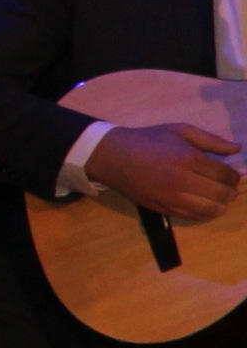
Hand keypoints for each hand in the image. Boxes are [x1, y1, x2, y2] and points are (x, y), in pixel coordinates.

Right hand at [87, 123, 241, 220]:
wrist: (113, 156)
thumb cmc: (148, 140)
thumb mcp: (178, 130)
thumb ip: (211, 140)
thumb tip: (238, 149)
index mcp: (188, 158)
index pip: (225, 175)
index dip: (234, 176)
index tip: (232, 173)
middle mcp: (183, 180)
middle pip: (222, 194)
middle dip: (231, 190)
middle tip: (228, 185)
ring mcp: (173, 197)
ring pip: (212, 209)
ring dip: (222, 204)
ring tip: (219, 196)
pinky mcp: (165, 209)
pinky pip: (196, 217)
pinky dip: (207, 212)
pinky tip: (206, 203)